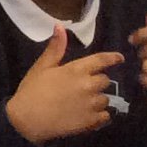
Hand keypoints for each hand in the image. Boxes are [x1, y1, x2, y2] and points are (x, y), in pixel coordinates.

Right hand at [4, 26, 125, 143]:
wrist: (28, 119)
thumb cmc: (33, 90)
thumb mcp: (42, 66)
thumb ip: (55, 48)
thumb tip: (60, 26)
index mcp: (76, 70)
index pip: (101, 60)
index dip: (112, 58)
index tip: (119, 58)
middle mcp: (88, 85)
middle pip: (105, 80)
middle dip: (97, 81)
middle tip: (82, 86)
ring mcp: (92, 104)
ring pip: (106, 98)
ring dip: (97, 99)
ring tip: (82, 103)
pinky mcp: (93, 121)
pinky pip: (106, 116)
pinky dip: (99, 115)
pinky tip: (85, 115)